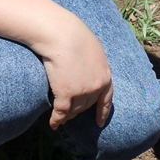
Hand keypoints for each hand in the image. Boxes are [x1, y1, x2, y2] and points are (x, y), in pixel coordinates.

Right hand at [35, 15, 113, 129]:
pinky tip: (53, 124)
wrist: (62, 34)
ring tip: (61, 119)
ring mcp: (82, 91)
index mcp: (105, 75)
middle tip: (69, 115)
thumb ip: (93, 64)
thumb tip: (87, 70)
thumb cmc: (73, 36)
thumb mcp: (92, 50)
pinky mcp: (66, 93)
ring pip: (73, 110)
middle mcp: (96, 86)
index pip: (106, 99)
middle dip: (78, 112)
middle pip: (86, 105)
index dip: (102, 112)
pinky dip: (56, 120)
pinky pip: (61, 112)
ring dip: (67, 116)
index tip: (99, 123)